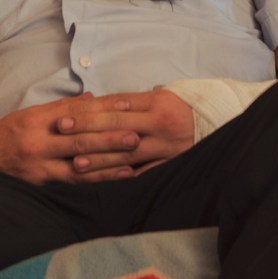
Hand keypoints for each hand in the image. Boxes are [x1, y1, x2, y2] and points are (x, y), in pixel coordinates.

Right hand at [0, 99, 141, 183]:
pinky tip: (120, 174)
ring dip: (110, 158)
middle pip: (80, 137)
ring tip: (135, 154)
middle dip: (110, 135)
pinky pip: (76, 180)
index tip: (127, 103)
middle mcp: (39, 140)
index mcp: (38, 118)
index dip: (103, 107)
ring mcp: (41, 164)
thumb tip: (93, 98)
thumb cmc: (7, 134)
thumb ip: (63, 107)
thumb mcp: (31, 114)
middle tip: (136, 133)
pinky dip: (100, 177)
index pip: (76, 111)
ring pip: (81, 161)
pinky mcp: (43, 182)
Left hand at [53, 90, 193, 178]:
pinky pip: (144, 173)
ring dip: (101, 159)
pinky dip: (123, 178)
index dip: (88, 112)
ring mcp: (167, 147)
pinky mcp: (171, 164)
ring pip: (127, 154)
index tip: (65, 117)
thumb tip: (94, 104)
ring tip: (77, 163)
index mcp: (156, 104)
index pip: (116, 107)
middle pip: (118, 127)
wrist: (214, 122)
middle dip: (88, 131)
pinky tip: (105, 181)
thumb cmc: (179, 107)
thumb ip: (127, 103)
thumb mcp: (157, 97)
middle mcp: (161, 124)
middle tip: (63, 134)